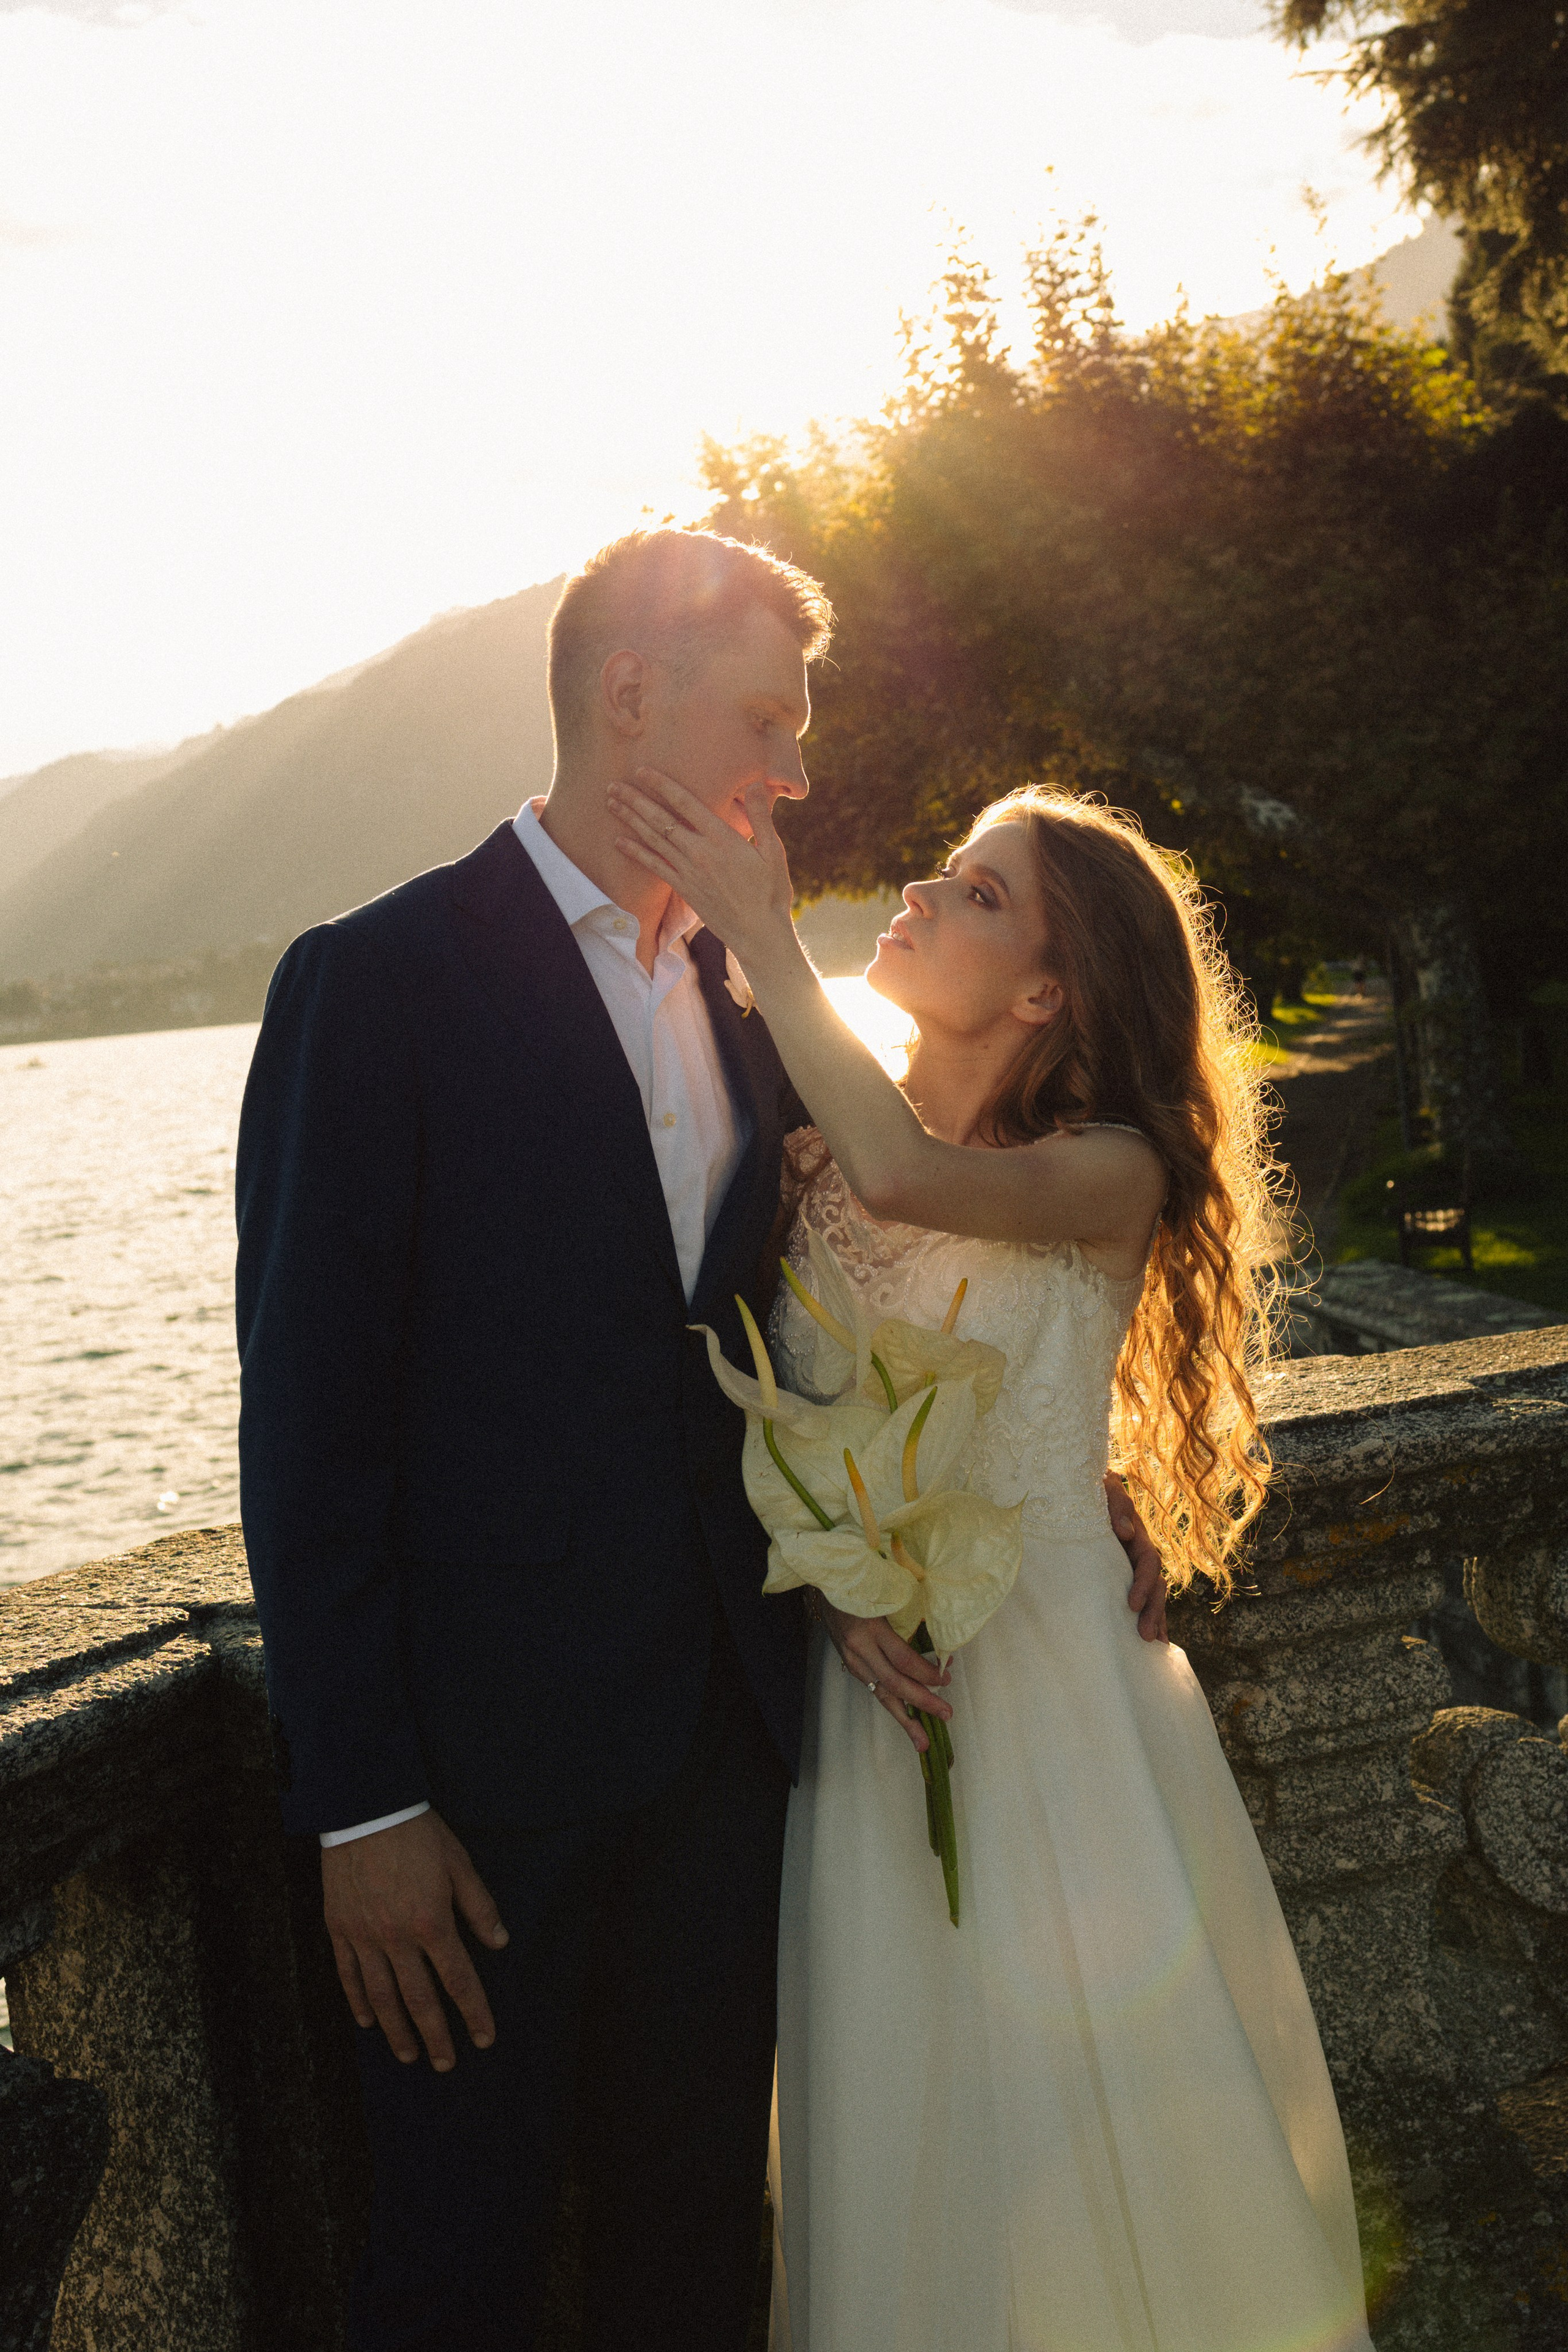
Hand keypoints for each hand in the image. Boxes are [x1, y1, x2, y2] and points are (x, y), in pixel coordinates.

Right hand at [322, 1808, 508, 2070]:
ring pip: (381, 1996)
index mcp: (432, 1922)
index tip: (485, 2038)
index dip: (474, 2012)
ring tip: (409, 2055)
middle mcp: (396, 1937)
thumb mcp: (459, 1863)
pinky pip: (348, 1974)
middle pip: (418, 1999)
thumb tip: (500, 1943)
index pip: (458, 1980)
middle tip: (445, 2064)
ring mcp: (364, 1936)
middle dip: (435, 2036)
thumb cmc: (417, 1833)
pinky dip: (358, 2001)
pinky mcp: (340, 1928)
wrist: (365, 1808)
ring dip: (396, 2030)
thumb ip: (479, 1907)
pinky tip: (367, 2021)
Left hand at [608, 768, 797, 970]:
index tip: (642, 771)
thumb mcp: (774, 851)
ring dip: (630, 820)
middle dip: (635, 800)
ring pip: (653, 839)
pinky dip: (636, 853)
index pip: (686, 803)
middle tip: (613, 785)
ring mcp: (689, 872)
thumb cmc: (771, 891)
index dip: (662, 785)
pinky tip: (618, 841)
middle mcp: (700, 852)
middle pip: (661, 820)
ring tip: (611, 803)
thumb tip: (756, 783)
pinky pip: (655, 867)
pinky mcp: (684, 889)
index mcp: (722, 838)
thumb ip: (760, 815)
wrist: (759, 933)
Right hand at [817, 1599, 952, 1752]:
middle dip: (922, 1703)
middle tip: (946, 1715)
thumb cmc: (861, 1584)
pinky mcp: (850, 1664)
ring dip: (904, 1718)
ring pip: (881, 1695)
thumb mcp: (883, 1596)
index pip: (903, 1660)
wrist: (825, 1582)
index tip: (946, 1677)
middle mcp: (859, 1649)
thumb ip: (905, 1619)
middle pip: (894, 1684)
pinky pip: (874, 1689)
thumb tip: (938, 1645)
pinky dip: (893, 1703)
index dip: (926, 1673)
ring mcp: (852, 1660)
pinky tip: (906, 1716)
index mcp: (870, 1629)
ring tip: (921, 1741)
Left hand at [1105, 1471, 1168, 1642]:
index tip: (1131, 1604)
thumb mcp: (1104, 1488)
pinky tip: (1154, 1642)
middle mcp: (1139, 1553)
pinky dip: (1151, 1618)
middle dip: (1152, 1611)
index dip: (1142, 1583)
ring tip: (1152, 1644)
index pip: (1148, 1561)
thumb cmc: (1090, 1488)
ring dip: (1154, 1619)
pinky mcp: (1122, 1577)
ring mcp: (1132, 1566)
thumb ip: (1116, 1504)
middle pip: (1155, 1584)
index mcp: (1137, 1535)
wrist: (1077, 1488)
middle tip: (1144, 1636)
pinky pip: (1141, 1599)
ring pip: (1152, 1595)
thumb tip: (1127, 1533)